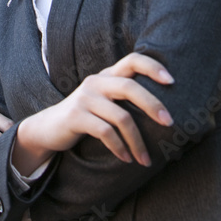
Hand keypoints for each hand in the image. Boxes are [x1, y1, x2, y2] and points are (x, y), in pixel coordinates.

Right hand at [13, 53, 173, 174]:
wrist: (48, 128)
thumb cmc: (86, 116)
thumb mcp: (104, 101)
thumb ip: (124, 97)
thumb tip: (164, 110)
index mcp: (106, 75)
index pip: (132, 60)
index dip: (153, 66)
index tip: (172, 81)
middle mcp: (96, 82)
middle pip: (130, 87)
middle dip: (153, 105)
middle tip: (170, 123)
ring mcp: (85, 98)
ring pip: (121, 116)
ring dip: (138, 141)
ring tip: (146, 160)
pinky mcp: (76, 116)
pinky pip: (106, 132)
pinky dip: (120, 148)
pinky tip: (126, 159)